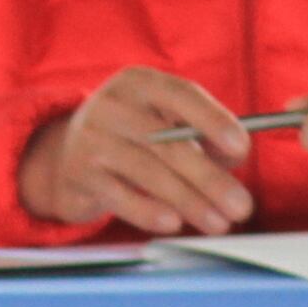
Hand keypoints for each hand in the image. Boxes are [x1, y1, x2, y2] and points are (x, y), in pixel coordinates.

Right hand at [19, 66, 256, 237]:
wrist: (65, 157)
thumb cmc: (132, 139)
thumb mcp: (165, 123)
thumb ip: (204, 136)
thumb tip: (237, 155)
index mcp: (140, 83)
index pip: (181, 95)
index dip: (213, 120)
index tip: (242, 148)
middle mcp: (112, 104)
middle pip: (167, 142)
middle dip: (209, 178)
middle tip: (241, 206)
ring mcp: (91, 138)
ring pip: (147, 171)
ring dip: (189, 201)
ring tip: (217, 223)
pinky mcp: (79, 174)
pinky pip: (119, 195)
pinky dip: (148, 211)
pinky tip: (173, 223)